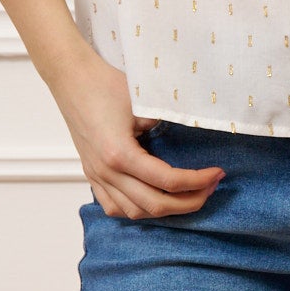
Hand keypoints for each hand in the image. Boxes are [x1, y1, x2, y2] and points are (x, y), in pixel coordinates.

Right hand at [56, 47, 223, 219]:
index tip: (217, 173)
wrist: (72, 78)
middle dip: (190, 202)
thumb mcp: (145, 101)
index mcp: (120, 154)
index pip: (169, 181)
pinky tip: (155, 200)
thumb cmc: (106, 84)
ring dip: (165, 210)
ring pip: (134, 212)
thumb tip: (195, 137)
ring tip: (188, 196)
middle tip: (210, 188)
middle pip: (155, 205)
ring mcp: (96, 176)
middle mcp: (107, 172)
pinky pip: (114, 207)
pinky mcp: (92, 175)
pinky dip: (137, 210)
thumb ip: (169, 124)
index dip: (198, 181)